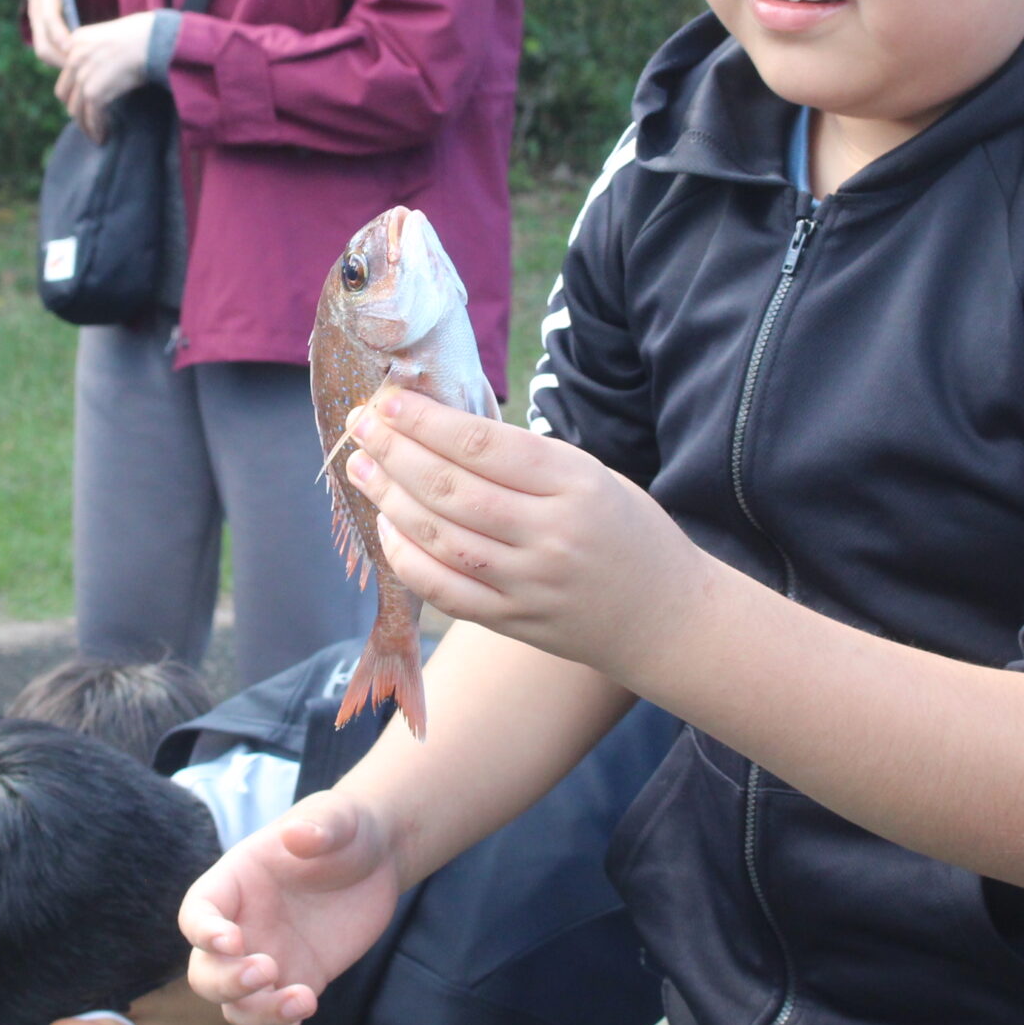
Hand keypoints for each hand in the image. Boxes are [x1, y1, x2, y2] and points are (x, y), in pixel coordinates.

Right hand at [24, 0, 82, 67]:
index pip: (49, 18)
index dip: (60, 34)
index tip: (74, 47)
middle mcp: (35, 10)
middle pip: (43, 44)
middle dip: (61, 58)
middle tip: (83, 69)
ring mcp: (36, 21)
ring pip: (44, 51)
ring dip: (61, 63)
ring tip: (82, 71)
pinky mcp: (40, 29)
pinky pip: (48, 49)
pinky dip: (61, 60)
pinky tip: (79, 64)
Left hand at [56, 13, 156, 145]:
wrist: (154, 39)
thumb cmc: (144, 35)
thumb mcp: (111, 35)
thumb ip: (97, 51)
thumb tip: (102, 74)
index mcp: (75, 41)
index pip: (66, 72)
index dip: (73, 90)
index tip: (85, 102)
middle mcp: (73, 58)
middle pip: (65, 94)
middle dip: (76, 110)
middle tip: (89, 121)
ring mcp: (82, 76)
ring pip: (76, 110)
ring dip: (85, 125)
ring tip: (95, 135)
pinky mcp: (94, 92)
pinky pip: (91, 117)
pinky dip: (96, 130)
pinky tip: (102, 137)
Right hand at [179, 790, 405, 1024]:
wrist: (377, 858)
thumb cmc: (345, 829)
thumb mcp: (337, 817)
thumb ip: (318, 824)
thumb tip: (297, 835)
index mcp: (235, 883)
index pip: (198, 912)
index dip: (203, 931)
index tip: (231, 940)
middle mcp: (241, 928)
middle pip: (205, 973)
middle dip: (226, 981)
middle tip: (266, 970)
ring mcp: (267, 962)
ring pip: (237, 1007)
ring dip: (260, 1014)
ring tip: (304, 999)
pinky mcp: (297, 985)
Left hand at [343, 389, 710, 682]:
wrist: (663, 616)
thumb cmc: (625, 531)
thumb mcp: (591, 475)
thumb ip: (524, 459)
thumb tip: (439, 428)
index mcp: (576, 484)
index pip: (483, 445)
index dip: (425, 422)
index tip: (387, 402)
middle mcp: (551, 535)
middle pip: (451, 489)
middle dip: (394, 453)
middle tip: (359, 427)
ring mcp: (529, 584)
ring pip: (441, 538)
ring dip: (390, 499)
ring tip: (361, 468)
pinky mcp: (513, 622)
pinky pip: (444, 590)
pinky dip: (407, 557)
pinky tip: (386, 527)